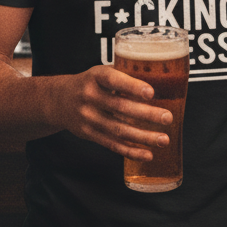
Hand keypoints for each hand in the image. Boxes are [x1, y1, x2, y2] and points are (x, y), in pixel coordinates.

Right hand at [50, 65, 172, 160]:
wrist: (59, 100)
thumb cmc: (90, 84)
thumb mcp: (101, 73)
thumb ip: (123, 77)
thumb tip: (160, 82)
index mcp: (95, 76)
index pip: (113, 80)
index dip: (132, 86)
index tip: (151, 92)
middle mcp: (90, 97)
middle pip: (120, 107)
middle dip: (146, 114)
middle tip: (167, 117)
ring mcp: (88, 117)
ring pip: (119, 129)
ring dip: (143, 136)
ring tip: (163, 139)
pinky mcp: (89, 134)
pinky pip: (112, 144)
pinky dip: (131, 151)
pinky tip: (147, 154)